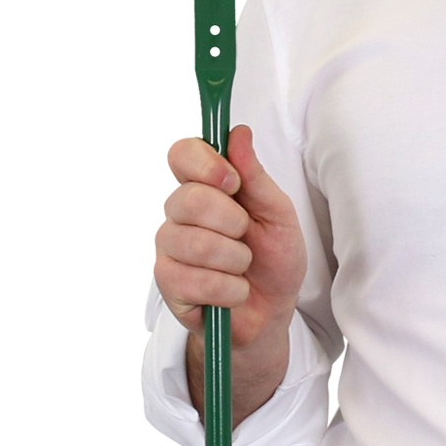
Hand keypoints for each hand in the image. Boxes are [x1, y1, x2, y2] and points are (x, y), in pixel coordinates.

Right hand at [155, 123, 306, 349]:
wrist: (270, 312)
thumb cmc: (274, 259)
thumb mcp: (278, 214)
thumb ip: (256, 176)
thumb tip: (238, 133)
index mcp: (205, 187)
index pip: (182, 154)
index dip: (204, 163)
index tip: (232, 181)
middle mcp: (179, 213)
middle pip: (188, 198)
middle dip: (232, 221)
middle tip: (246, 236)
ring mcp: (169, 248)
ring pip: (193, 242)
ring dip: (235, 260)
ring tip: (242, 268)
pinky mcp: (168, 285)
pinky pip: (194, 280)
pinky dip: (228, 289)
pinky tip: (233, 292)